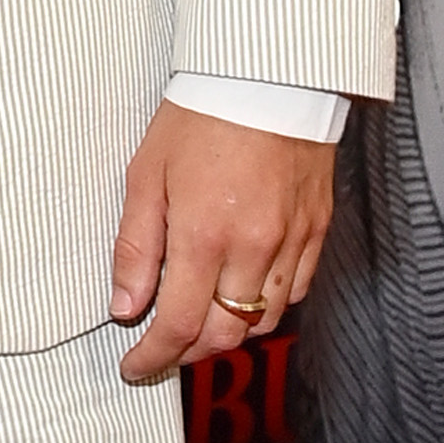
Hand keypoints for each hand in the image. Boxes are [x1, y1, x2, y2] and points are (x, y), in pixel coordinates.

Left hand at [108, 100, 333, 384]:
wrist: (269, 75)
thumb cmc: (200, 117)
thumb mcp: (146, 176)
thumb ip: (136, 248)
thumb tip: (126, 307)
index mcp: (205, 235)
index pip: (180, 325)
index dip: (155, 357)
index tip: (136, 367)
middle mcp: (254, 247)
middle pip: (226, 335)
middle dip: (189, 353)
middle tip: (161, 349)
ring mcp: (292, 241)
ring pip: (264, 320)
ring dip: (229, 333)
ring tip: (198, 322)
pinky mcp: (318, 229)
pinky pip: (297, 291)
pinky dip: (266, 304)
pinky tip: (242, 291)